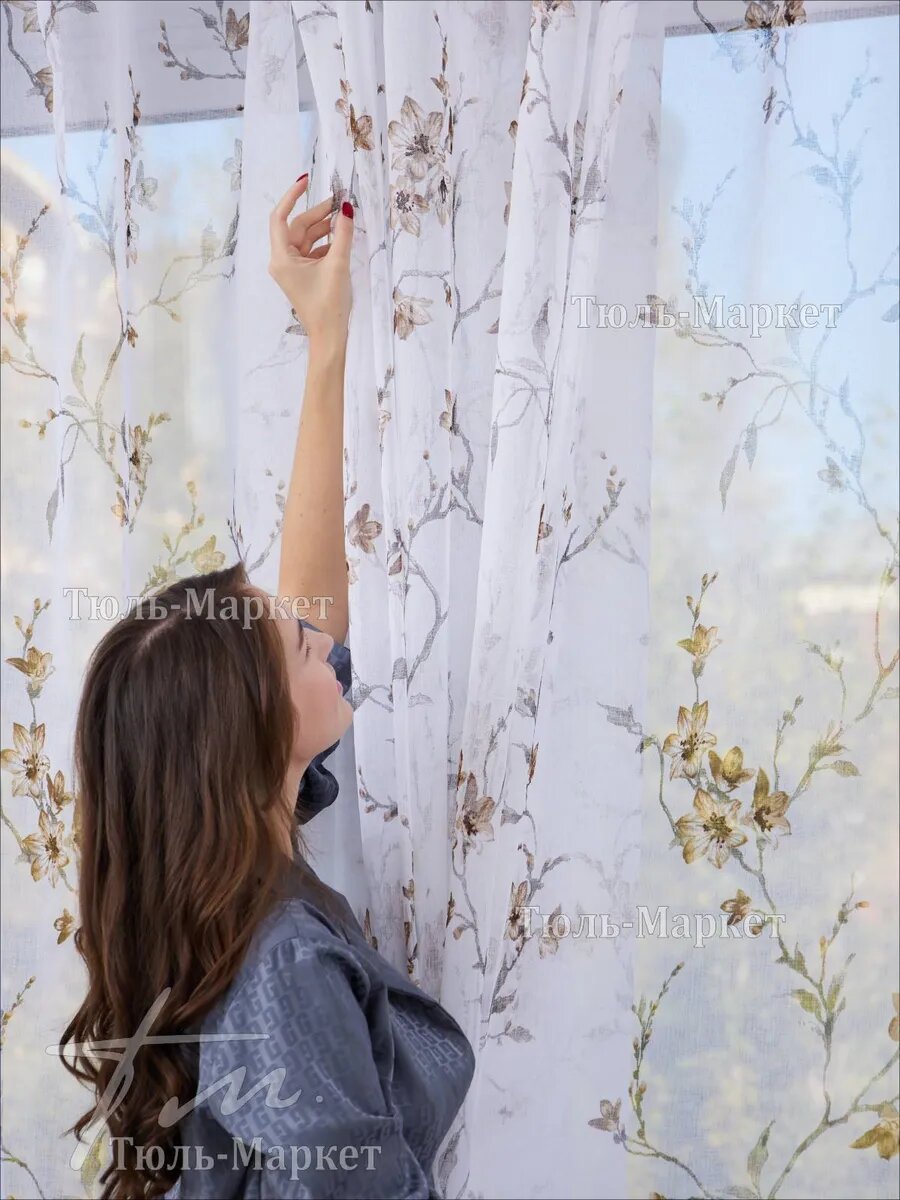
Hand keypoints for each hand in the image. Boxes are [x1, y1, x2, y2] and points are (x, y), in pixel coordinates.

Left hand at [268, 176, 353, 351]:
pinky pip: (312, 251)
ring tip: (343, 217)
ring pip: (306, 239)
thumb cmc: (329, 305)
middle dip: (317, 213)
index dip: (292, 196)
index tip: (306, 180)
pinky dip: (326, 243)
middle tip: (339, 201)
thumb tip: (346, 208)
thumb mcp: (338, 265)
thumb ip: (343, 234)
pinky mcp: (303, 275)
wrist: (329, 337)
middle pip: (297, 227)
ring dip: (324, 228)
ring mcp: (292, 269)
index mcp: (281, 258)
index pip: (280, 218)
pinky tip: (342, 238)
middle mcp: (282, 261)